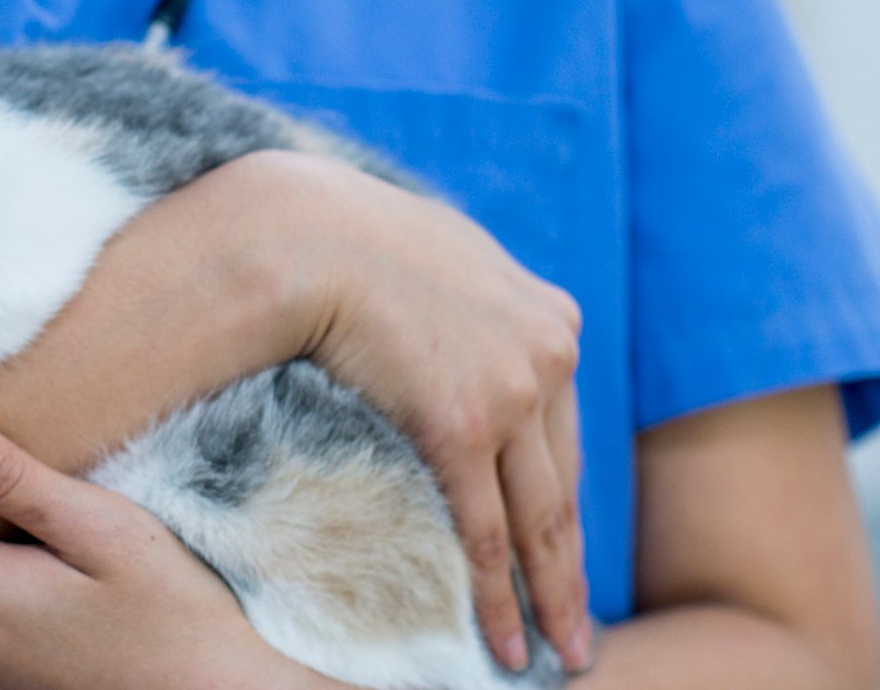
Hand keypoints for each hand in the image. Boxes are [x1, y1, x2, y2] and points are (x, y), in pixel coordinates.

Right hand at [254, 150, 593, 672]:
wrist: (301, 232)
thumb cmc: (349, 239)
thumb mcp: (441, 257)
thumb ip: (471, 304)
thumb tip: (456, 332)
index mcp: (550, 317)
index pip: (563, 436)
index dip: (563, 503)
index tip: (565, 554)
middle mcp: (548, 354)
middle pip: (564, 485)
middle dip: (570, 566)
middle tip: (579, 633)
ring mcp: (512, 388)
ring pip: (539, 519)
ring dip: (549, 597)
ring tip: (557, 654)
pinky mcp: (463, 421)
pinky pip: (485, 528)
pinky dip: (496, 593)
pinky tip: (501, 639)